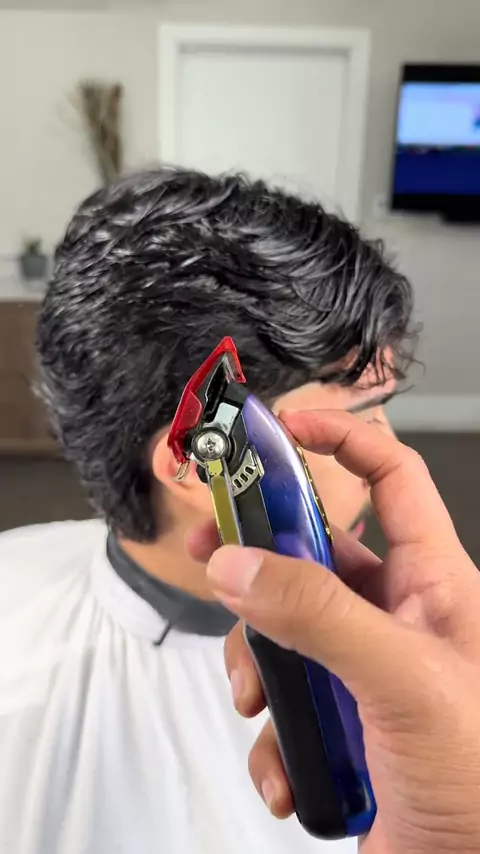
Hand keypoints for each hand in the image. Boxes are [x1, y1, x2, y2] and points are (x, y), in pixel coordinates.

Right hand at [186, 410, 479, 853]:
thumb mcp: (402, 681)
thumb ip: (319, 616)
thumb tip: (236, 564)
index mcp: (434, 583)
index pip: (392, 479)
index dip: (341, 439)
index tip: (282, 426)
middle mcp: (398, 616)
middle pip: (314, 553)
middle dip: (259, 556)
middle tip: (206, 553)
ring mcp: (365, 669)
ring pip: (286, 629)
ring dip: (258, 663)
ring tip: (257, 704)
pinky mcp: (340, 720)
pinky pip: (285, 699)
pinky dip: (272, 733)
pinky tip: (286, 771)